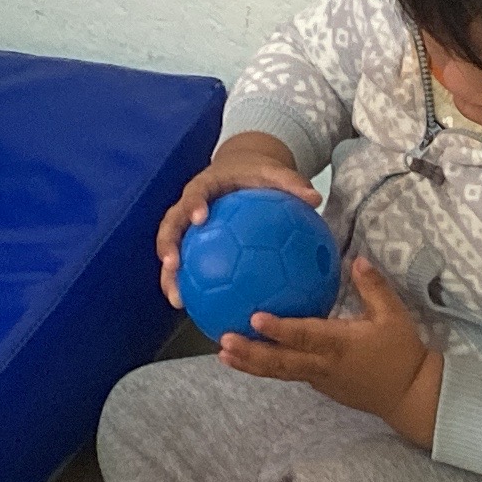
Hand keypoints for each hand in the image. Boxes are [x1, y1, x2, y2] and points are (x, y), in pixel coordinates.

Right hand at [153, 133, 319, 305]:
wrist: (238, 171)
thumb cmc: (254, 173)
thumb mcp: (272, 173)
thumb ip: (291, 184)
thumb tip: (315, 199)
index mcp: (204, 186)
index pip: (194, 194)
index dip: (193, 206)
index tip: (200, 219)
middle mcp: (188, 207)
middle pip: (169, 226)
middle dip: (167, 247)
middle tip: (173, 266)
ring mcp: (185, 227)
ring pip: (171, 252)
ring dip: (170, 277)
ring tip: (178, 301)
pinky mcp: (190, 244)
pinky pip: (188, 266)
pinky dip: (191, 287)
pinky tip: (201, 311)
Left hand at [228, 253, 434, 427]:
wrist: (408, 394)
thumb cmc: (401, 352)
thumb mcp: (394, 315)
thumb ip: (373, 287)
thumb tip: (356, 259)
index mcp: (340, 345)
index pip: (304, 336)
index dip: (279, 329)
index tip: (255, 317)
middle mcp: (323, 364)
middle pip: (280, 362)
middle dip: (250, 353)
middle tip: (223, 341)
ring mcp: (318, 379)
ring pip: (279, 372)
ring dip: (249, 364)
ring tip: (223, 354)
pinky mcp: (318, 385)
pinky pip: (287, 374)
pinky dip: (265, 367)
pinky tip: (248, 357)